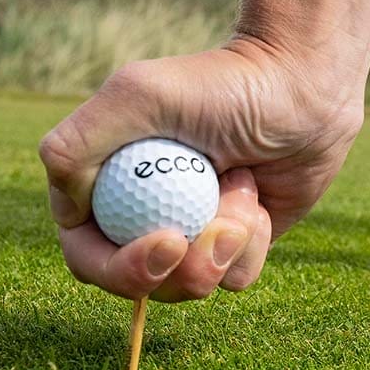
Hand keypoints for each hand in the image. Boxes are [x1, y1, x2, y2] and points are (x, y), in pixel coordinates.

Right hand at [38, 36, 364, 301]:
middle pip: (139, 283)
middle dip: (179, 270)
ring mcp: (193, 233)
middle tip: (221, 230)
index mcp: (106, 186)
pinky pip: (234, 276)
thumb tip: (68, 216)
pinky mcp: (238, 244)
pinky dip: (251, 244)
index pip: (87, 255)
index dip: (118, 267)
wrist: (302, 84)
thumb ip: (75, 147)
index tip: (168, 242)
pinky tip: (260, 195)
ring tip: (244, 184)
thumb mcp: (137, 96)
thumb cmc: (222, 84)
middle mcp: (143, 215)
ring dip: (223, 244)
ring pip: (190, 285)